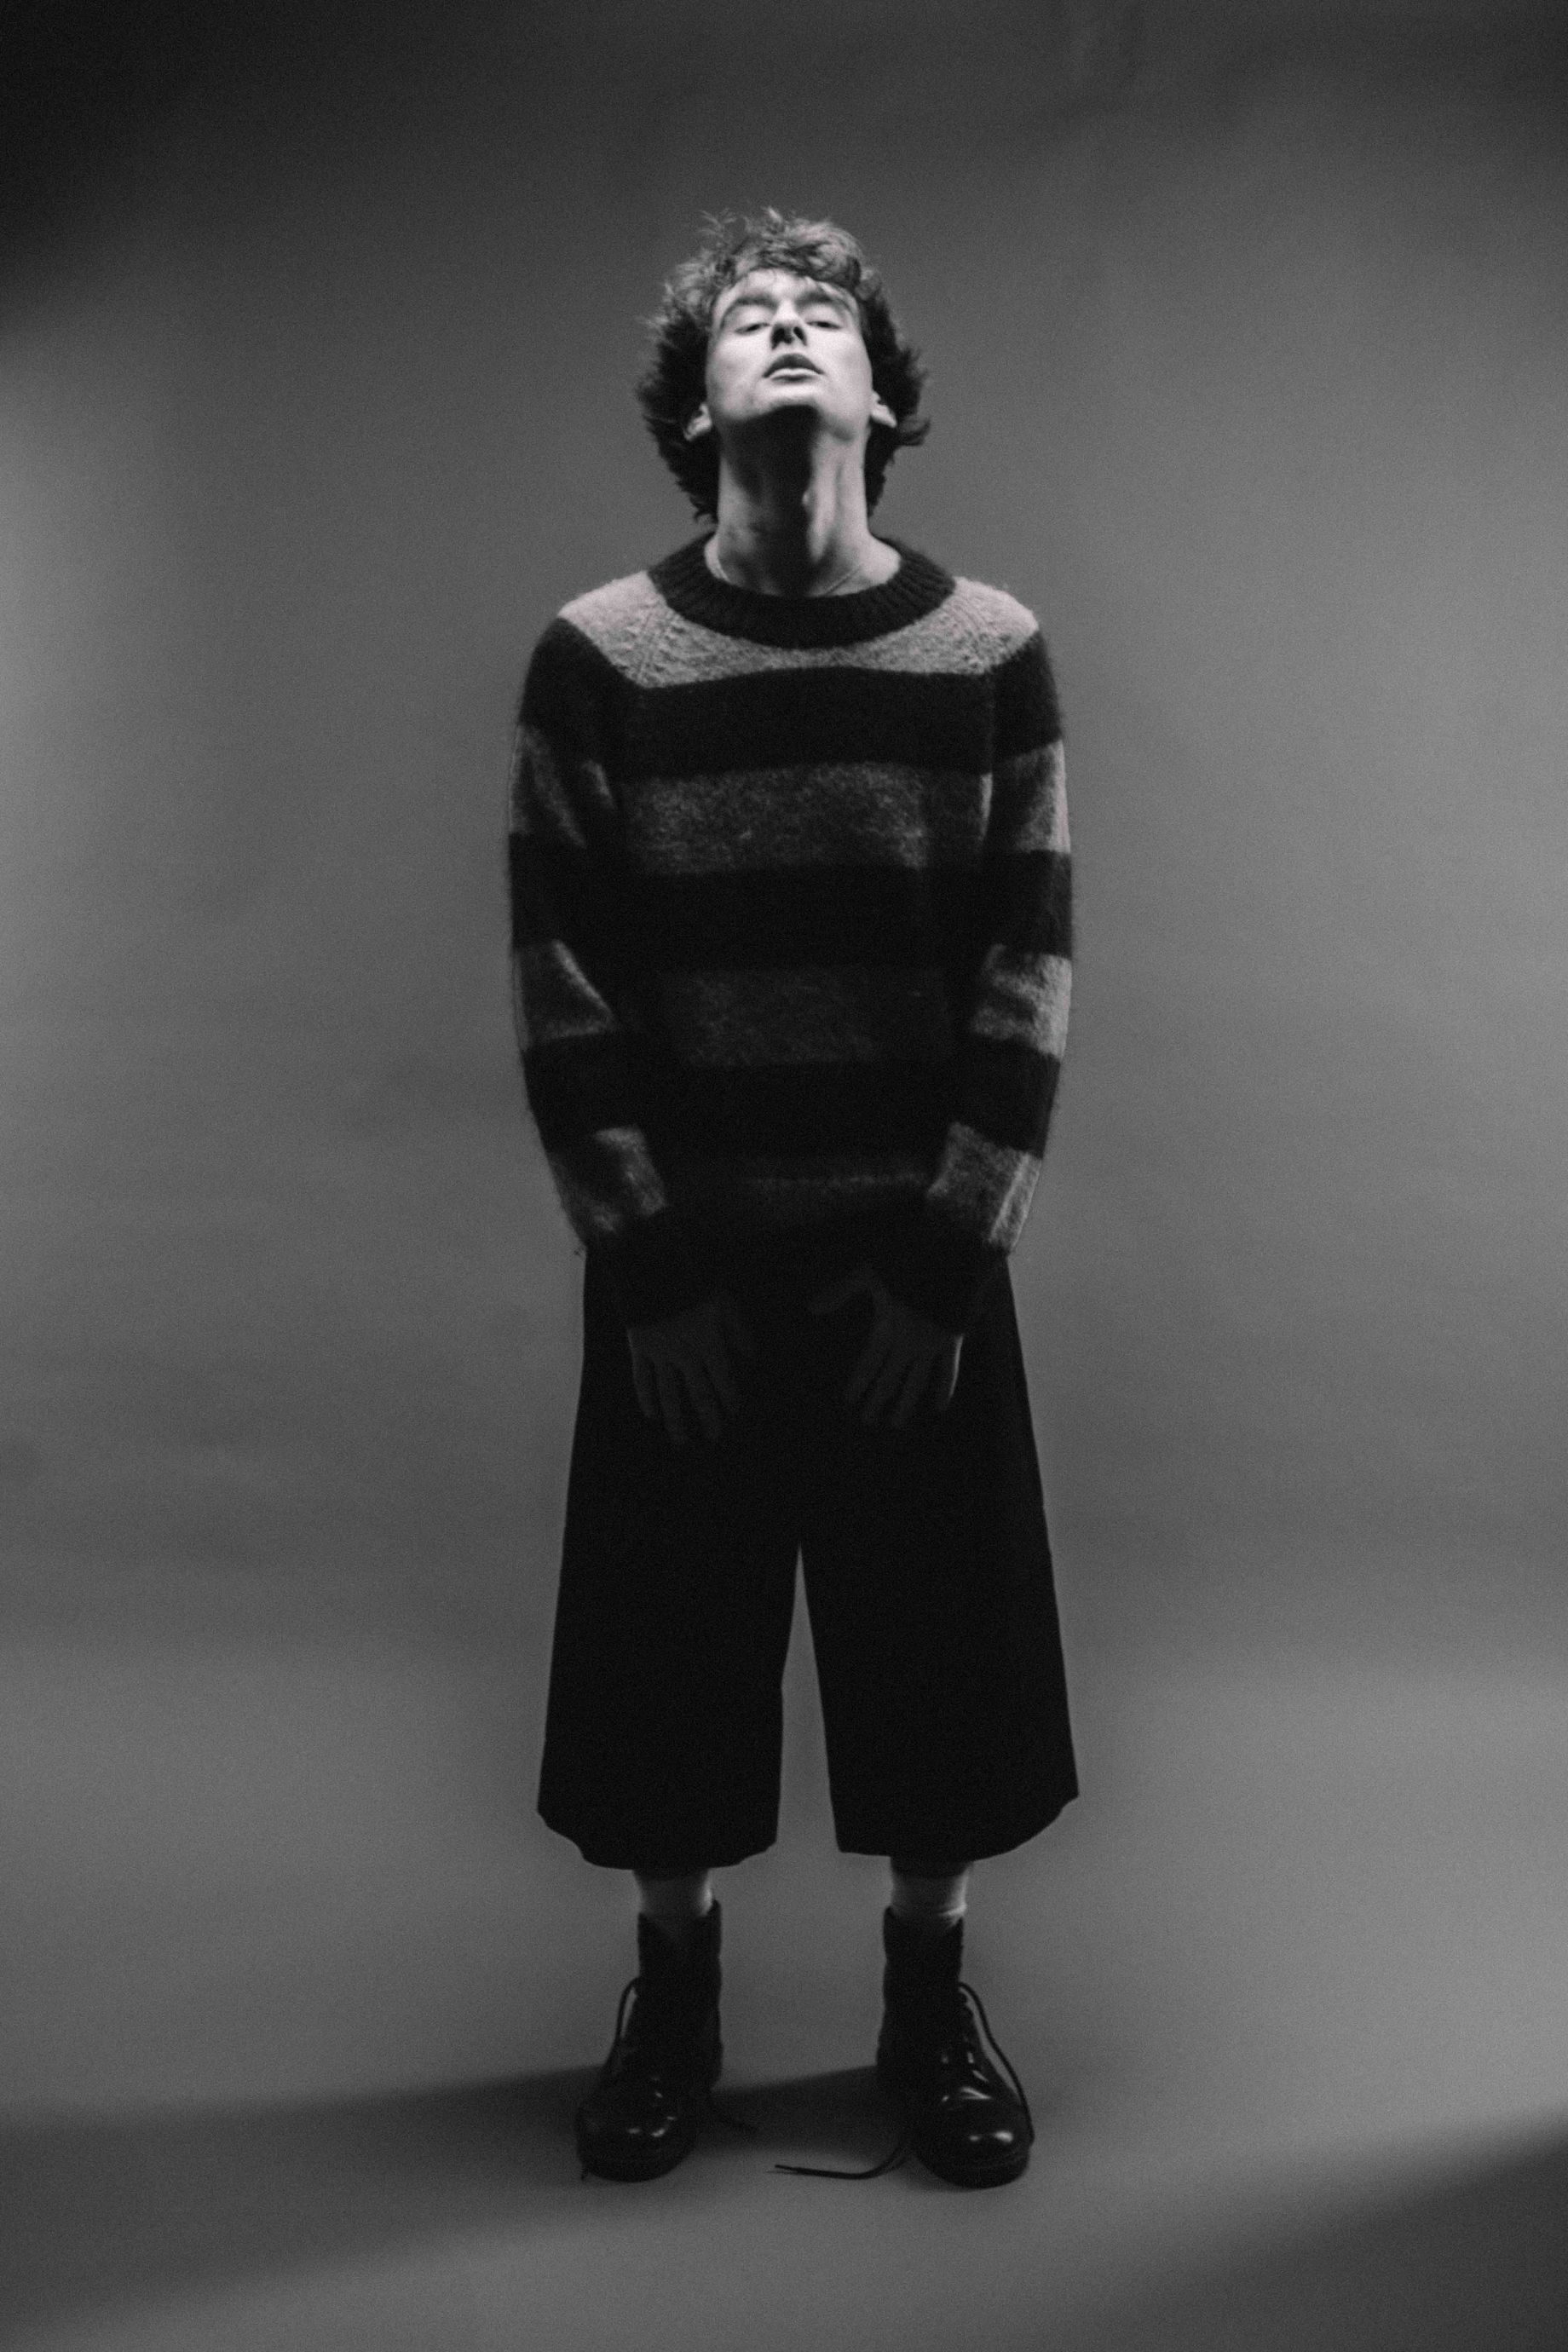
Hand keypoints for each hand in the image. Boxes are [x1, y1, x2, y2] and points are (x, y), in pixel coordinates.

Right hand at [627, 1291, 757, 1444]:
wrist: (654, 1267)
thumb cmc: (694, 1282)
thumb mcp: (726, 1303)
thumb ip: (740, 1332)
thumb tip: (752, 1359)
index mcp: (709, 1344)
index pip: (724, 1381)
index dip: (731, 1400)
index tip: (735, 1414)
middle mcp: (685, 1355)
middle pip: (699, 1394)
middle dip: (708, 1418)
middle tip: (714, 1438)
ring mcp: (660, 1354)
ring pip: (669, 1394)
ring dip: (676, 1419)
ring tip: (681, 1440)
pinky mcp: (639, 1348)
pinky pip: (642, 1379)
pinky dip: (646, 1398)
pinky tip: (651, 1415)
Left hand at [807, 1261, 961, 1425]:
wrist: (950, 1256)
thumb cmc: (908, 1262)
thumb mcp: (869, 1273)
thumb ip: (841, 1291)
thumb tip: (810, 1307)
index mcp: (886, 1329)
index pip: (867, 1365)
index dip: (858, 1384)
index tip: (849, 1402)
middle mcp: (907, 1344)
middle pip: (889, 1380)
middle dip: (877, 1401)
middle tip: (868, 1421)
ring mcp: (931, 1345)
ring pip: (916, 1383)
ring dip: (905, 1404)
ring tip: (896, 1424)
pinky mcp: (952, 1341)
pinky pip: (949, 1371)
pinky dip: (945, 1389)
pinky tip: (939, 1408)